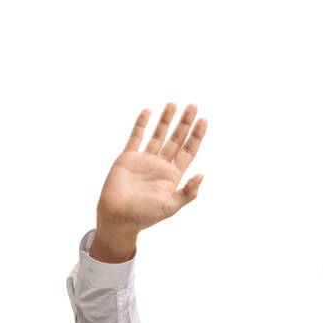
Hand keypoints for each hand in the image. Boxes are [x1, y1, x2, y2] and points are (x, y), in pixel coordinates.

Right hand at [95, 103, 208, 242]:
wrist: (118, 217)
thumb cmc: (145, 215)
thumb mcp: (171, 206)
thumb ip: (188, 192)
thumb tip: (202, 174)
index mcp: (173, 176)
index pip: (189, 151)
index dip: (196, 136)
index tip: (204, 120)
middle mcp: (161, 165)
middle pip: (176, 139)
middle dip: (185, 123)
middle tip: (193, 106)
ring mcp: (144, 160)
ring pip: (158, 135)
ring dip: (166, 120)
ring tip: (174, 104)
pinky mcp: (127, 157)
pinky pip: (135, 137)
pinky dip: (141, 125)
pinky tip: (148, 112)